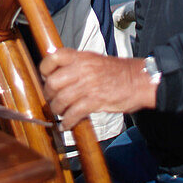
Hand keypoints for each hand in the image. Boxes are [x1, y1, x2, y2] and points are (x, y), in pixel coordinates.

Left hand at [40, 49, 157, 130]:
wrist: (138, 80)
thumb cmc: (116, 71)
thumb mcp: (94, 60)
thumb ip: (76, 65)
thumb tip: (58, 73)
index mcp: (80, 57)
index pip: (53, 57)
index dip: (44, 70)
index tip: (45, 79)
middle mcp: (82, 69)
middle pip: (53, 82)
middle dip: (48, 95)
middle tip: (51, 100)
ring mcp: (88, 84)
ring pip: (61, 99)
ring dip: (57, 110)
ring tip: (59, 113)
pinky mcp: (95, 100)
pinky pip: (74, 113)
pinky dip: (67, 121)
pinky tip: (66, 125)